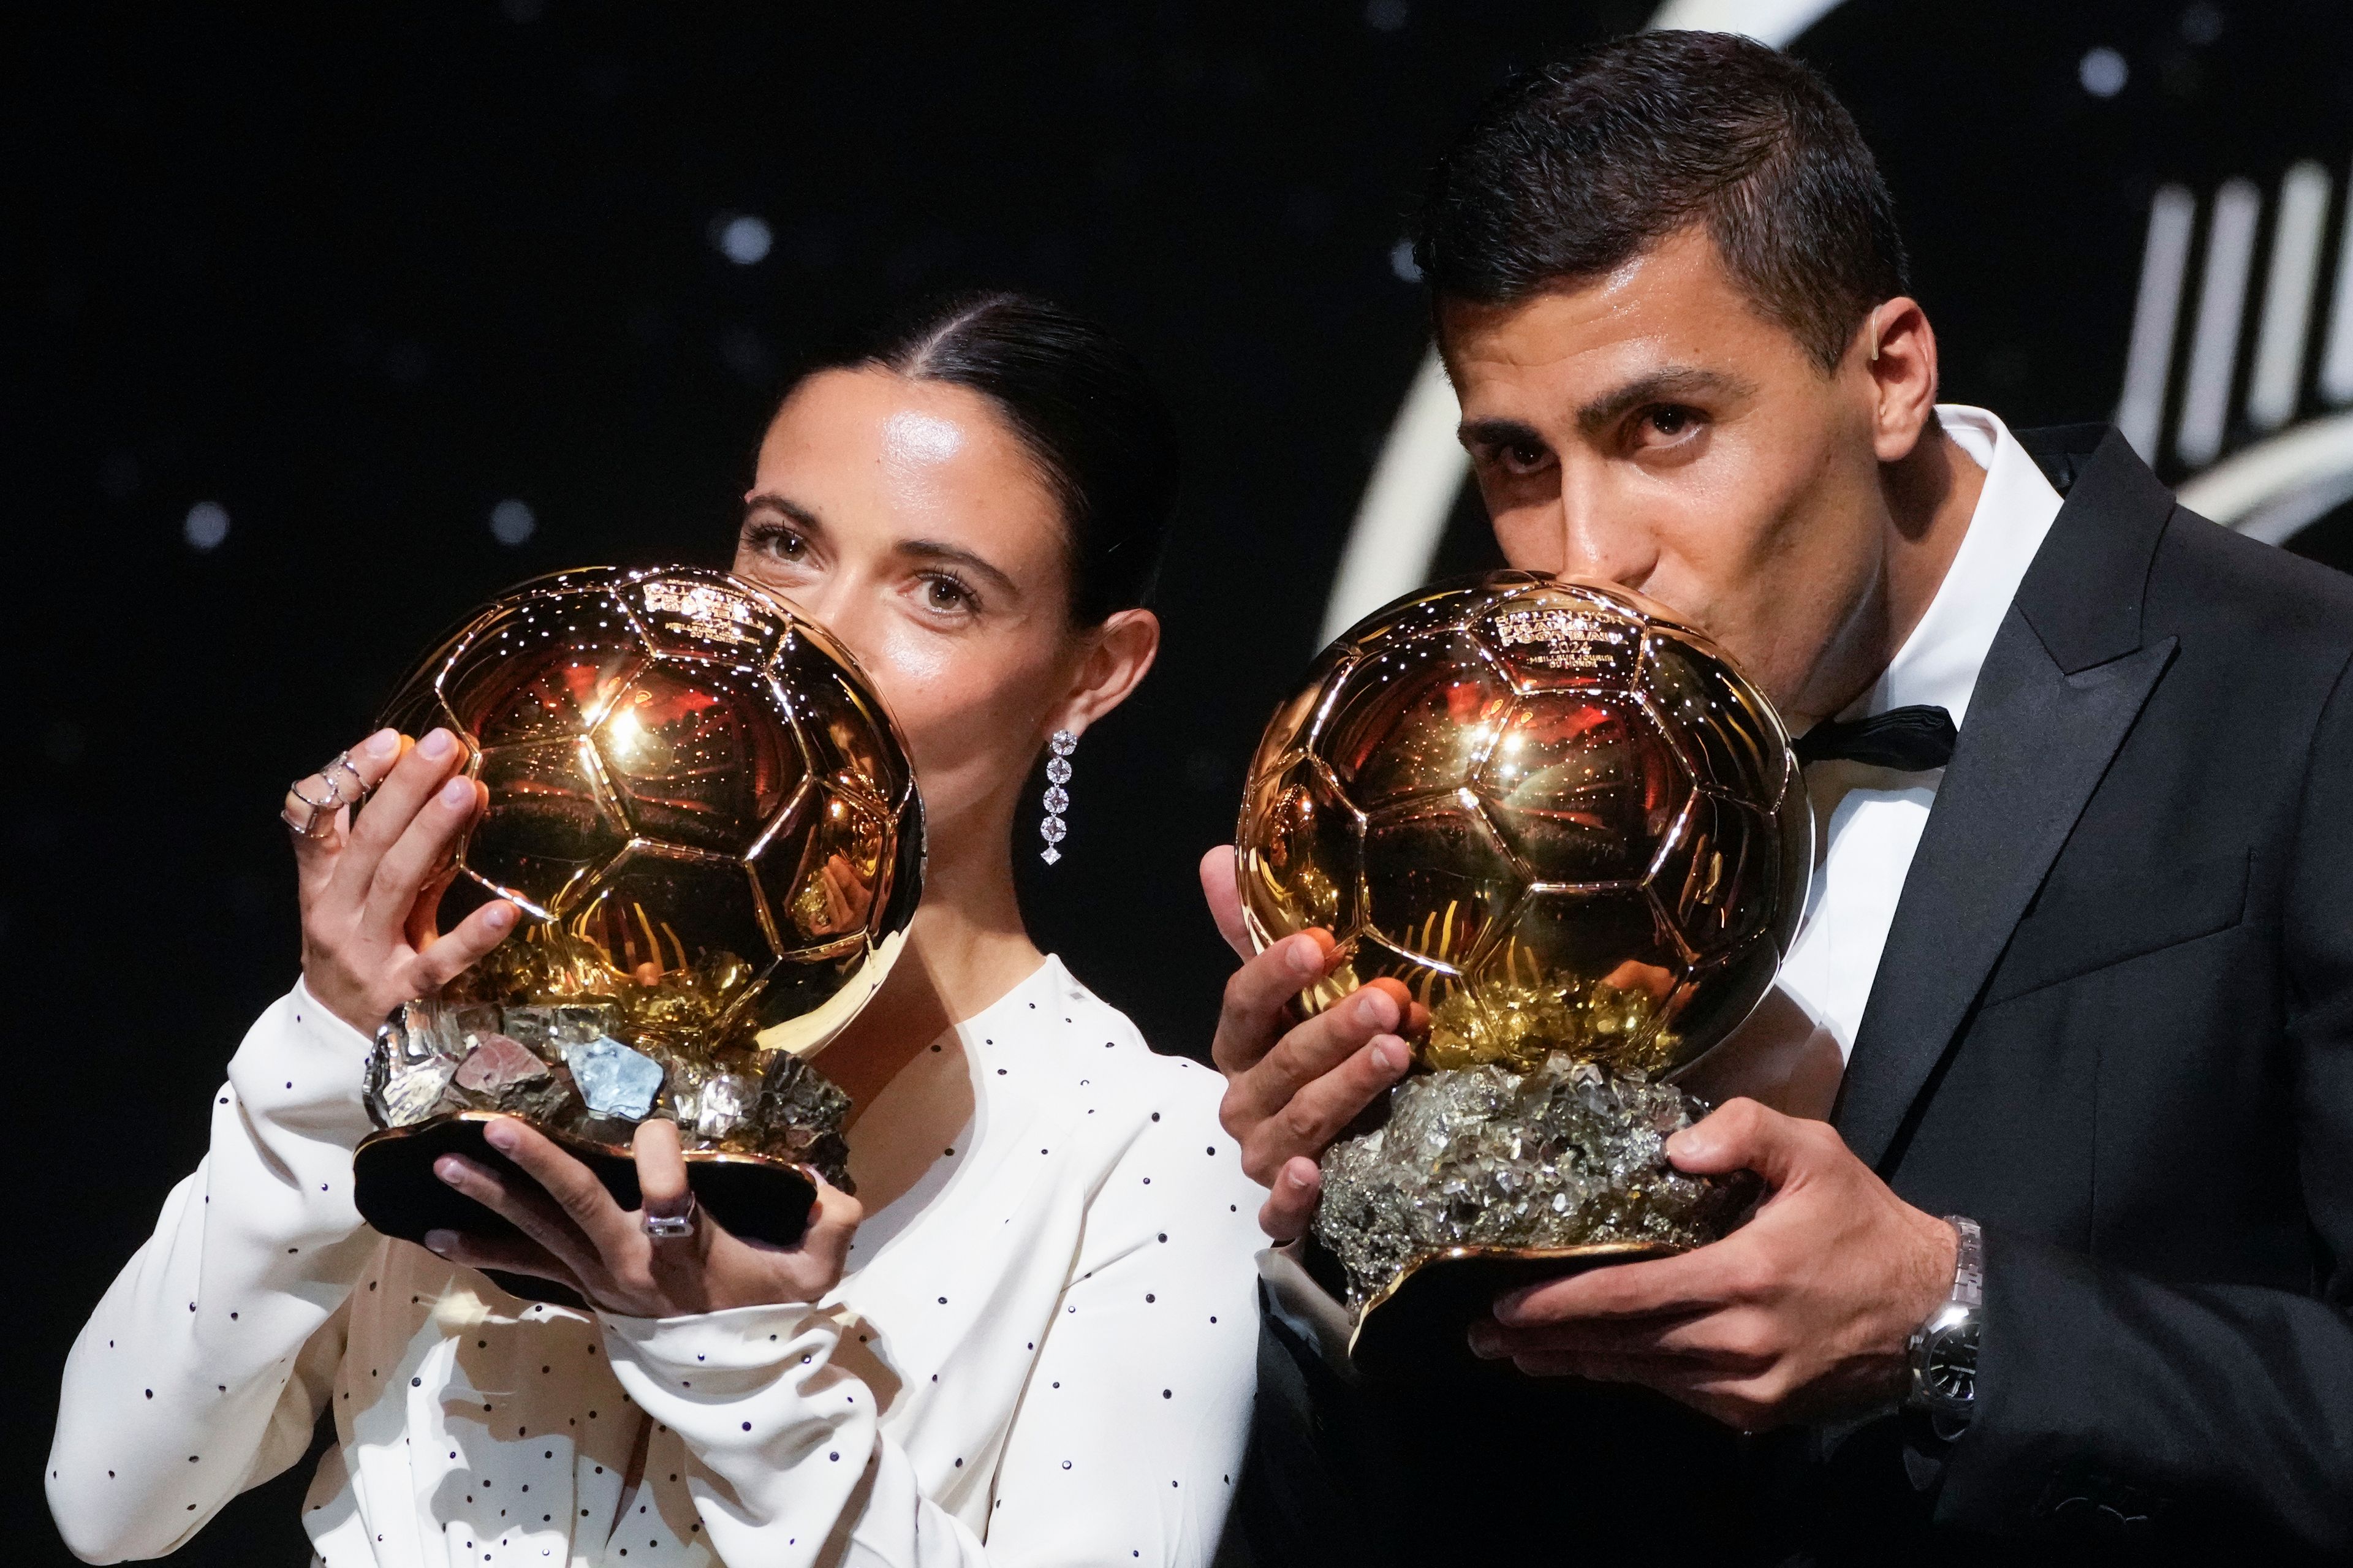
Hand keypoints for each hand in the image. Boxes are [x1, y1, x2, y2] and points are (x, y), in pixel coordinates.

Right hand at [289, 726, 517, 1036]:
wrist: (333, 1043)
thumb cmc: (357, 952)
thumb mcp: (360, 898)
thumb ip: (395, 847)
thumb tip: (445, 782)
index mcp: (321, 884)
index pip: (311, 818)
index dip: (348, 776)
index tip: (393, 739)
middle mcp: (336, 915)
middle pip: (367, 841)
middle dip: (405, 789)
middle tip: (446, 745)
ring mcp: (368, 955)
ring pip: (396, 884)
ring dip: (431, 834)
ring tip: (466, 791)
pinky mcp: (402, 996)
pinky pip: (438, 962)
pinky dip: (471, 937)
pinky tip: (505, 912)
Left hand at [424, 1115, 860, 1316]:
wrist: (736, 1382)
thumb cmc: (772, 1313)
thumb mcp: (819, 1269)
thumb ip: (832, 1217)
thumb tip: (828, 1181)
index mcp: (688, 1248)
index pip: (665, 1187)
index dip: (659, 1148)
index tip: (657, 1121)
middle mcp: (632, 1262)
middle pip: (577, 1204)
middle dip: (534, 1164)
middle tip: (491, 1127)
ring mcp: (600, 1279)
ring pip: (538, 1230)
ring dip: (489, 1197)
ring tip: (442, 1165)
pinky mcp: (585, 1291)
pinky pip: (525, 1268)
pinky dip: (481, 1249)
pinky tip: (436, 1234)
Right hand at [1200, 846, 1415, 1241]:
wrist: (1316, 1165)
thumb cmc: (1304, 1061)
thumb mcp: (1287, 998)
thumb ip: (1253, 934)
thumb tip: (1216, 854)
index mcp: (1240, 1045)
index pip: (1243, 1003)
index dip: (1275, 973)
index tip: (1321, 943)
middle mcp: (1243, 1099)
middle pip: (1283, 1062)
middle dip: (1335, 1029)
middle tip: (1390, 1000)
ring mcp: (1261, 1156)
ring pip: (1297, 1123)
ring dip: (1344, 1088)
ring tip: (1396, 1053)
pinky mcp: (1283, 1211)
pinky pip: (1278, 1210)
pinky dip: (1292, 1195)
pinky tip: (1316, 1171)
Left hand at [1467, 1097, 1957, 1430]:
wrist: (1933, 1312)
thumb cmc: (1863, 1222)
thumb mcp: (1815, 1151)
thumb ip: (1744, 1130)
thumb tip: (1672, 1147)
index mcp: (1743, 1276)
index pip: (1628, 1294)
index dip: (1560, 1304)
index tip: (1503, 1306)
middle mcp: (1737, 1341)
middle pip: (1620, 1342)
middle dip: (1546, 1340)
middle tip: (1482, 1333)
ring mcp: (1746, 1385)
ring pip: (1641, 1372)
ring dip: (1576, 1362)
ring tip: (1516, 1351)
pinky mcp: (1756, 1410)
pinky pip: (1674, 1390)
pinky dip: (1628, 1373)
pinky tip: (1589, 1359)